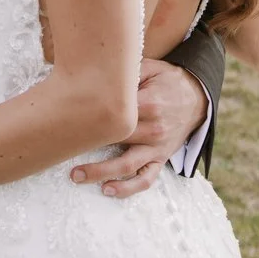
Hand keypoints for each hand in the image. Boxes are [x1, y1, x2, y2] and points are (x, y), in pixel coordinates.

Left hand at [70, 59, 207, 197]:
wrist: (196, 97)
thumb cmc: (166, 80)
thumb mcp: (150, 67)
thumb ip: (127, 72)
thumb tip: (97, 73)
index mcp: (150, 103)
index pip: (117, 114)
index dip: (94, 117)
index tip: (71, 118)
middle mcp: (154, 128)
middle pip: (117, 140)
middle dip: (89, 146)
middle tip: (62, 149)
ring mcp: (157, 147)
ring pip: (127, 165)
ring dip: (101, 172)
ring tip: (77, 176)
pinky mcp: (161, 159)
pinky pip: (146, 179)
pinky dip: (128, 188)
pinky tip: (108, 190)